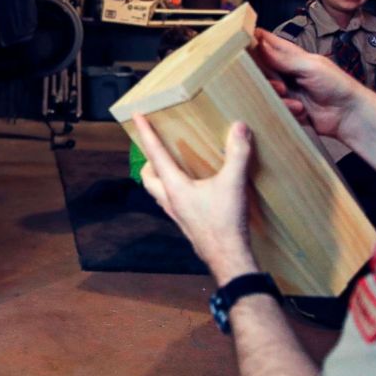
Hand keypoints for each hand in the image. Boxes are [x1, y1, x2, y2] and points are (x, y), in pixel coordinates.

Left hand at [133, 114, 258, 283]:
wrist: (227, 258)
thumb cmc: (225, 223)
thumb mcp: (233, 184)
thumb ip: (237, 154)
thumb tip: (239, 127)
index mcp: (174, 187)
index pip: (155, 154)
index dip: (146, 133)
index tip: (136, 117)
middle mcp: (169, 200)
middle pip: (148, 177)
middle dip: (149, 160)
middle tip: (157, 147)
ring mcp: (176, 214)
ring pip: (158, 191)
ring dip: (160, 176)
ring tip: (174, 165)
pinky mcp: (186, 223)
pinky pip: (172, 202)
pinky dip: (174, 190)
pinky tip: (193, 189)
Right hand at [253, 29, 361, 138]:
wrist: (348, 115)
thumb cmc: (335, 84)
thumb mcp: (310, 66)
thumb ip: (283, 58)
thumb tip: (258, 43)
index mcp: (289, 54)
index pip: (263, 40)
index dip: (250, 40)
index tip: (238, 45)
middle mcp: (282, 70)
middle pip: (256, 66)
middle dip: (261, 75)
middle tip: (278, 85)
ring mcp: (282, 89)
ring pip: (262, 87)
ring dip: (276, 94)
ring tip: (292, 98)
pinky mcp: (283, 106)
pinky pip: (271, 105)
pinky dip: (284, 108)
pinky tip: (300, 110)